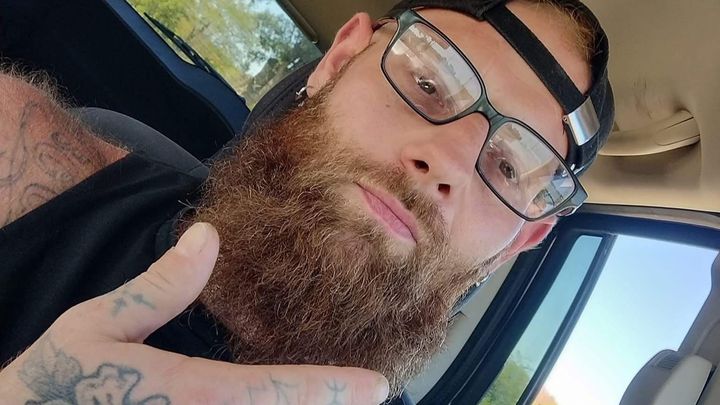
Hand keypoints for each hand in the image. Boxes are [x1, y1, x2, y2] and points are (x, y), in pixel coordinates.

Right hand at [0, 223, 389, 403]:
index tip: (377, 386)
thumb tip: (208, 236)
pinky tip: (290, 404)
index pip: (266, 391)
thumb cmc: (54, 379)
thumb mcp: (94, 324)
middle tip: (371, 395)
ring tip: (344, 400)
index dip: (327, 390)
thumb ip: (158, 288)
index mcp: (177, 391)